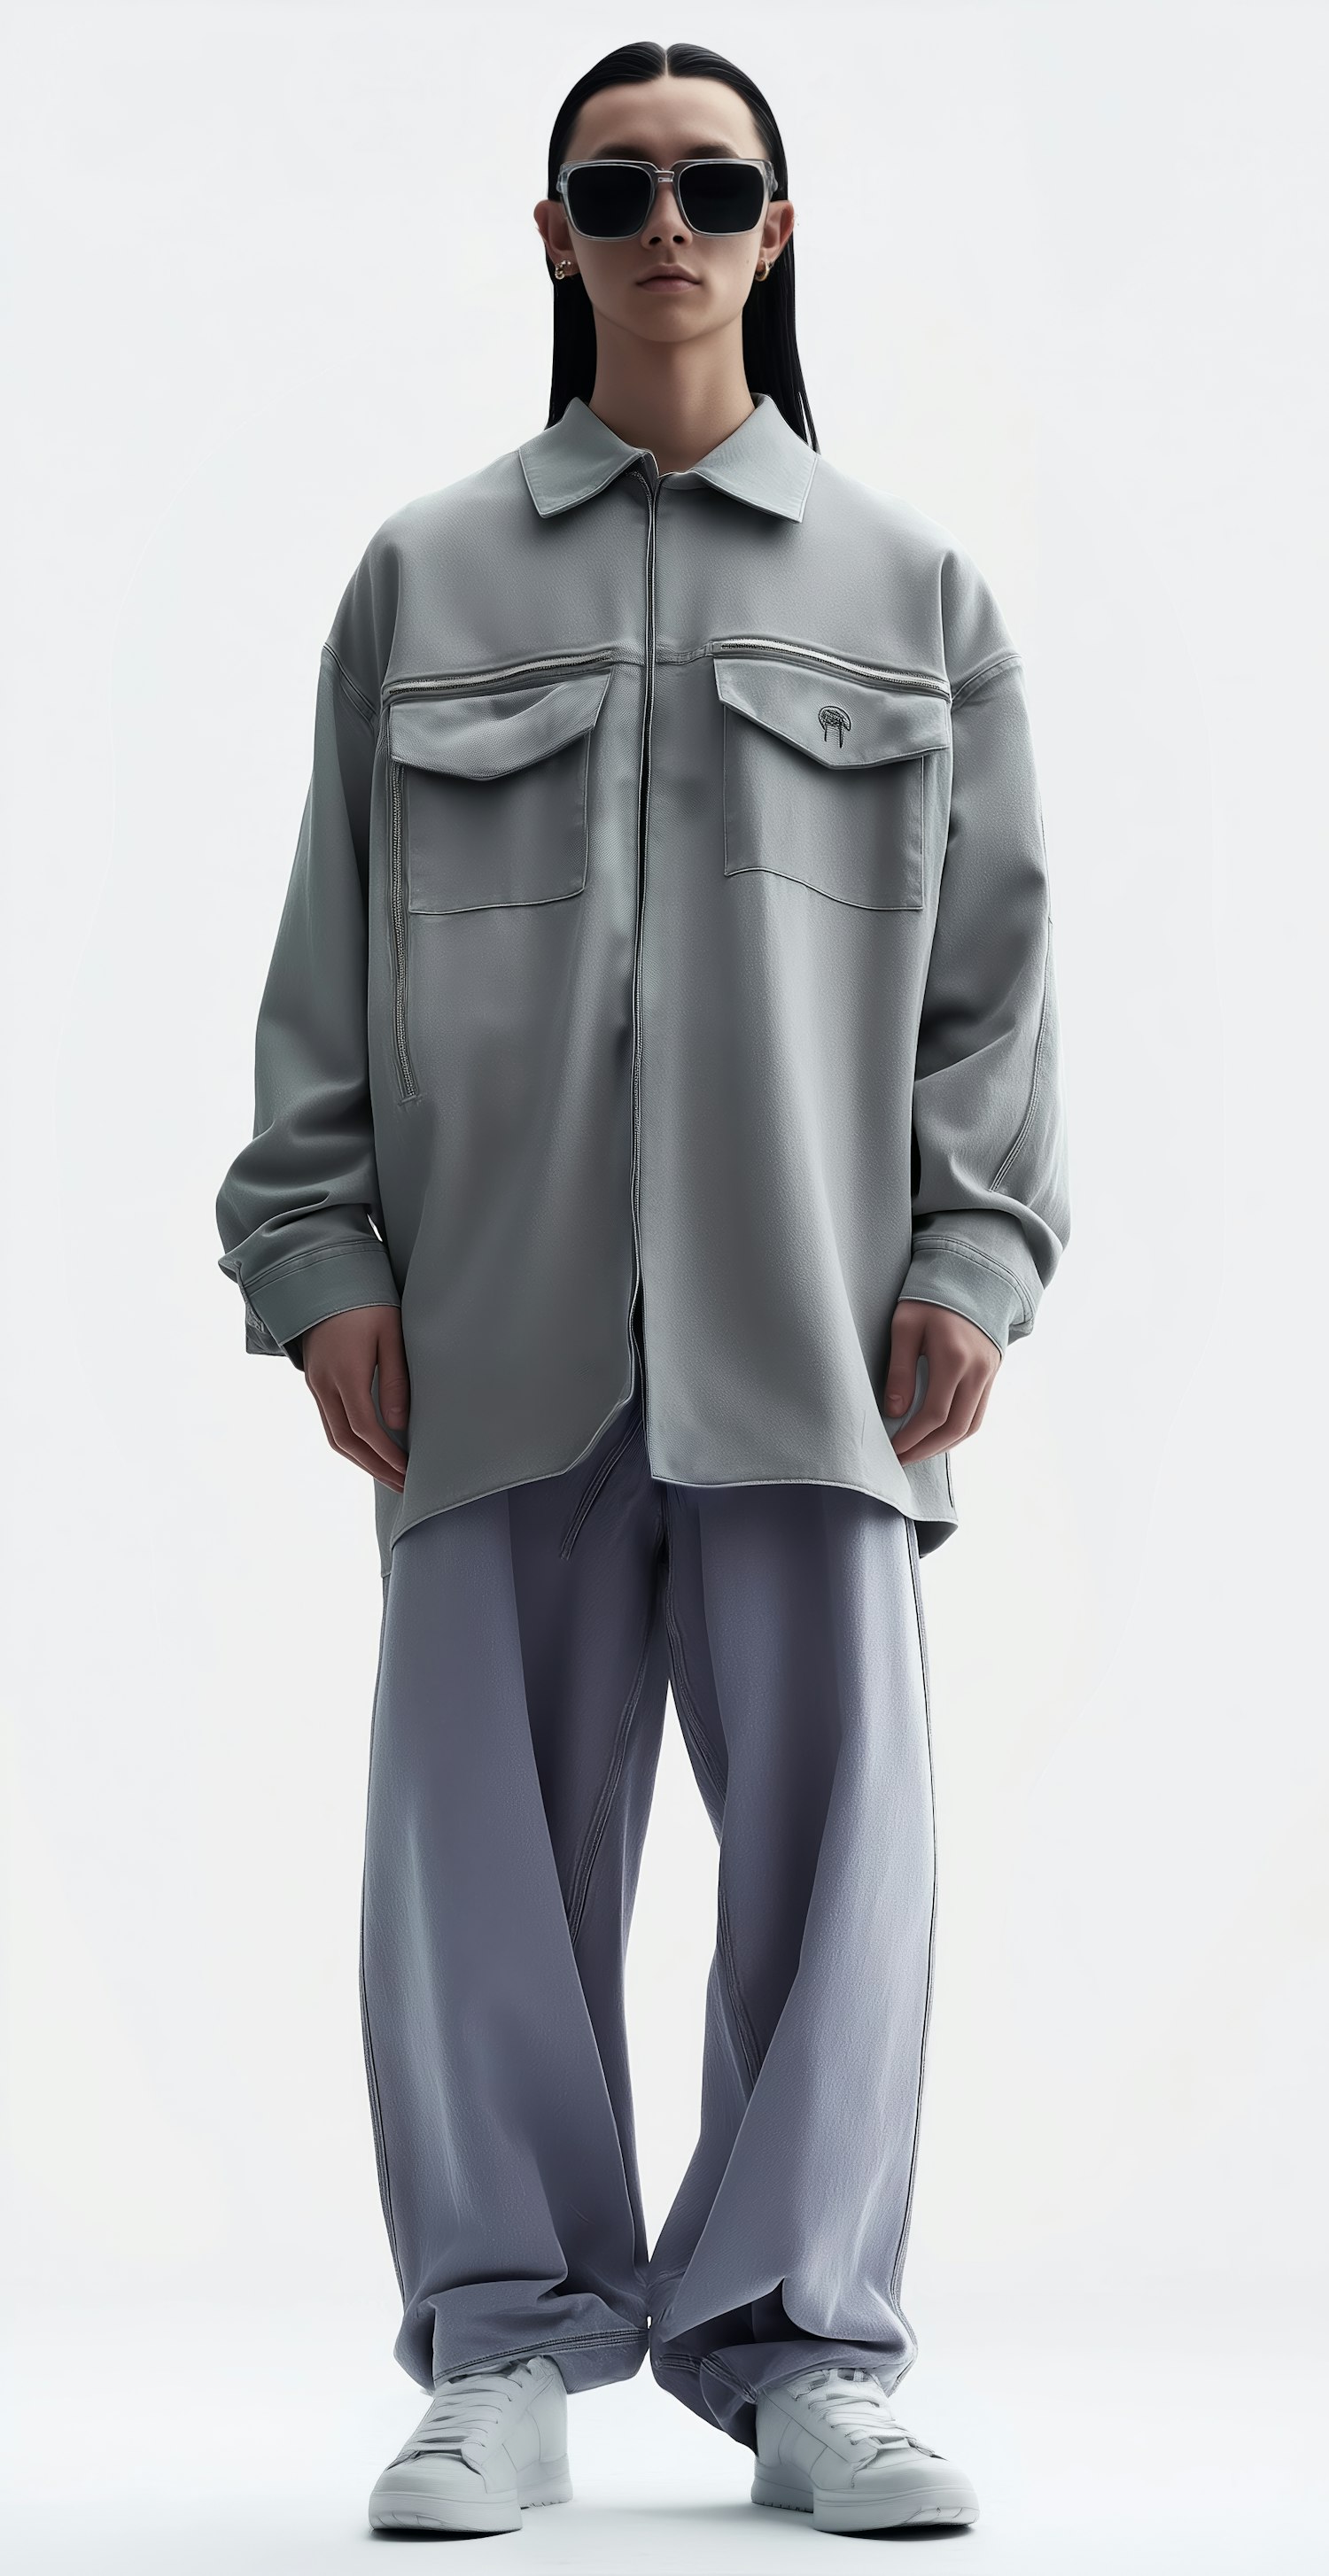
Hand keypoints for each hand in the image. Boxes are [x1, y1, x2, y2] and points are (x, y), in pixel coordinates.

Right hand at [301, 1305, 409, 1491]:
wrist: (321, 1278)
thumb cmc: (365, 1301)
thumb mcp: (390, 1333)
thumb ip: (394, 1378)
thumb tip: (398, 1424)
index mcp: (345, 1374)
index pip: (365, 1429)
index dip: (386, 1455)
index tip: (409, 1471)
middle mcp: (324, 1385)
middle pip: (345, 1442)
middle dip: (375, 1468)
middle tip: (403, 1485)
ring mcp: (316, 1385)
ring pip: (334, 1436)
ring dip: (361, 1461)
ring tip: (388, 1475)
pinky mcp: (315, 1381)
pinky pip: (329, 1422)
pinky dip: (349, 1443)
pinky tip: (369, 1449)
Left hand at [884, 1299, 999, 1464]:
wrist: (970, 1278)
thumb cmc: (929, 1299)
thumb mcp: (905, 1326)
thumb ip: (900, 1370)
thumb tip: (895, 1412)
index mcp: (954, 1358)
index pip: (934, 1414)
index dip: (912, 1438)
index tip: (892, 1449)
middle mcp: (977, 1370)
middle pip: (955, 1427)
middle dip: (926, 1449)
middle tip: (901, 1460)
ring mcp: (989, 1373)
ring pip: (971, 1425)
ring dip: (944, 1445)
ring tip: (917, 1452)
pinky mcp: (992, 1373)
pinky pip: (978, 1412)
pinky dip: (959, 1430)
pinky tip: (937, 1435)